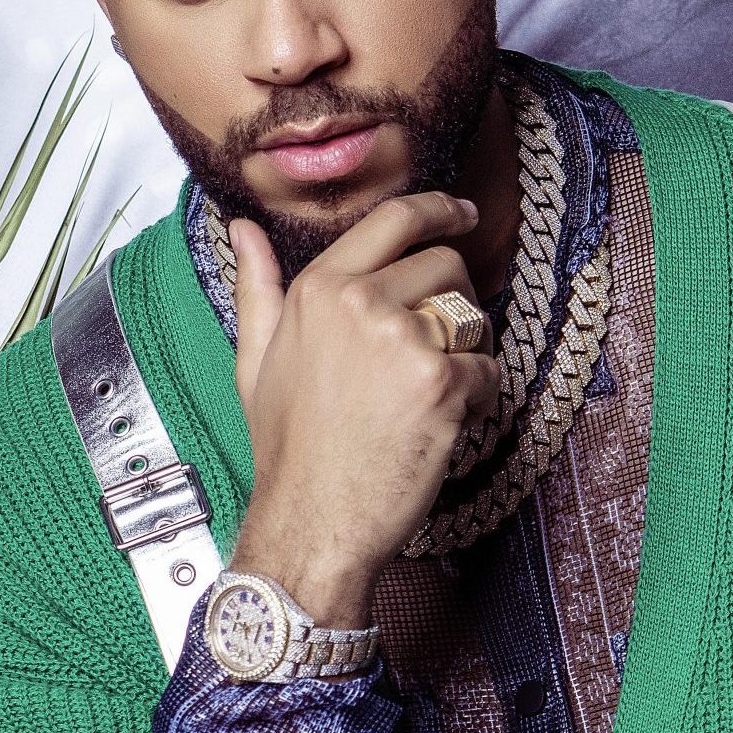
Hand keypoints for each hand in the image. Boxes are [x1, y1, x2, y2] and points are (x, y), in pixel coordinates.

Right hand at [226, 192, 500, 627]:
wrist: (310, 523)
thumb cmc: (287, 449)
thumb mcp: (255, 361)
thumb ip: (256, 288)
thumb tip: (243, 228)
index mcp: (318, 288)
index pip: (395, 219)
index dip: (439, 210)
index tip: (463, 214)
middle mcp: (359, 301)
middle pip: (445, 265)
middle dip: (451, 304)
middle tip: (432, 353)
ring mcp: (402, 339)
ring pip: (472, 314)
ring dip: (467, 350)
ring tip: (428, 394)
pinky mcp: (439, 382)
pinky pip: (488, 368)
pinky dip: (479, 398)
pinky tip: (442, 424)